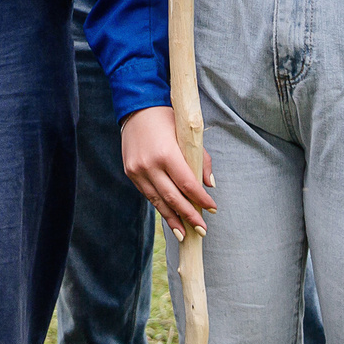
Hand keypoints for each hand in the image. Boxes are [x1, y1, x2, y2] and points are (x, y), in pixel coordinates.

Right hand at [121, 106, 215, 237]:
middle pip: (173, 198)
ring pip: (158, 201)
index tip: (213, 209)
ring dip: (173, 219)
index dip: (201, 200)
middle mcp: (150, 165)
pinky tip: (170, 217)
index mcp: (166, 154)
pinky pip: (148, 194)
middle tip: (202, 230)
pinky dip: (160, 206)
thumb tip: (209, 185)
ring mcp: (137, 170)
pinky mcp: (130, 173)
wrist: (137, 108)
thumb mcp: (188, 134)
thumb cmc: (168, 119)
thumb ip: (201, 160)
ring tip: (185, 234)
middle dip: (189, 216)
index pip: (187, 185)